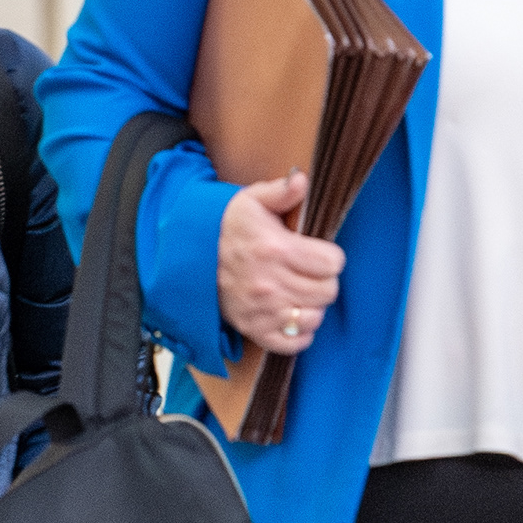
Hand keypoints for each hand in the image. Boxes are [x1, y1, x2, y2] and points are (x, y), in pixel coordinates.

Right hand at [219, 172, 344, 357]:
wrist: (190, 258)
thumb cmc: (226, 228)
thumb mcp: (251, 201)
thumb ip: (281, 191)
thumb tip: (302, 180)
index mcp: (275, 249)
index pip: (332, 263)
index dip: (330, 257)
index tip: (319, 255)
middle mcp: (269, 284)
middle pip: (327, 292)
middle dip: (324, 281)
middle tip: (310, 273)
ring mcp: (261, 311)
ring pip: (314, 318)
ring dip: (312, 306)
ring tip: (300, 293)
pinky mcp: (254, 330)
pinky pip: (293, 343)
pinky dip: (298, 333)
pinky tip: (291, 314)